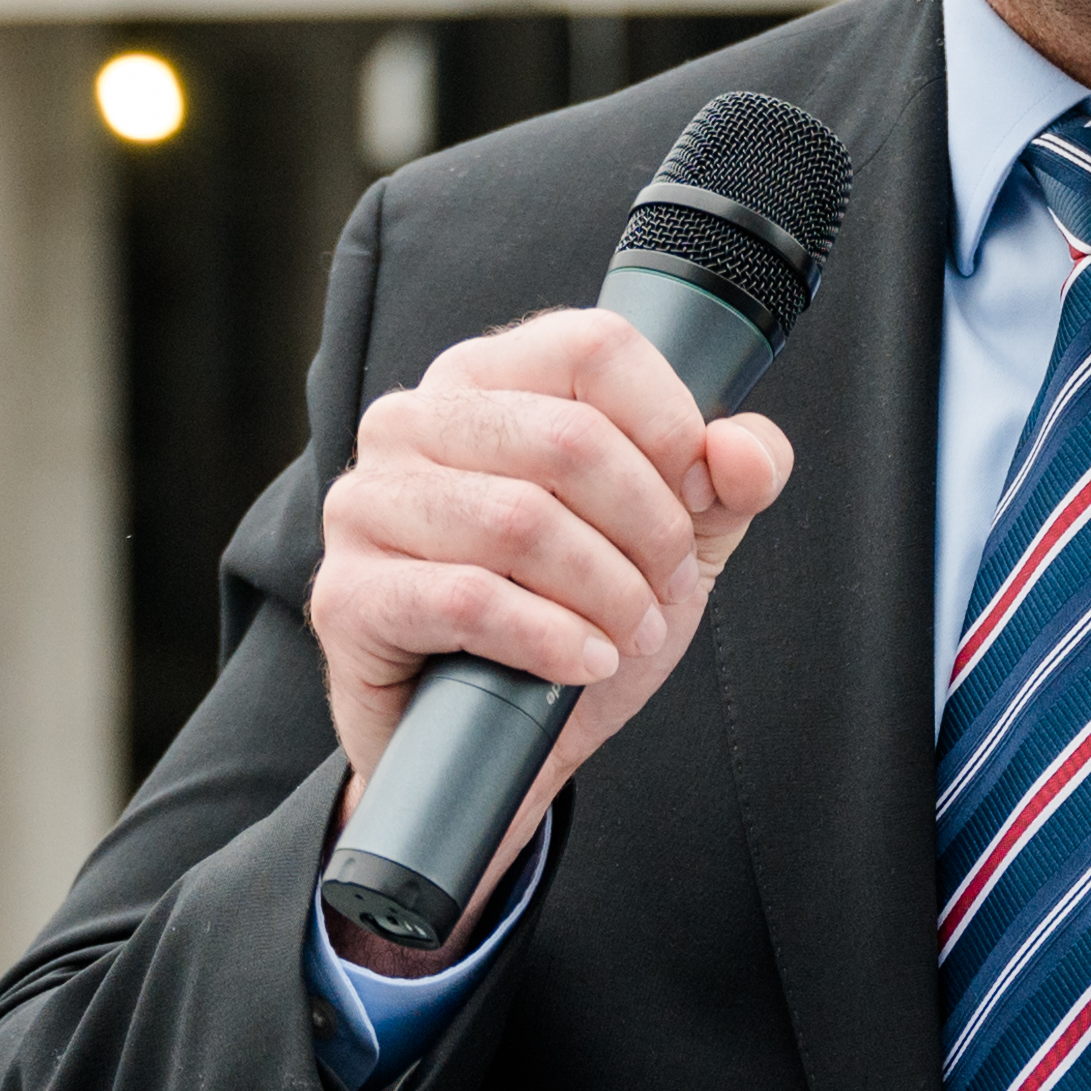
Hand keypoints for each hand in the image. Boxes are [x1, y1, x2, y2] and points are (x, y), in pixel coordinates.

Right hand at [309, 310, 791, 936]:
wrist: (495, 744)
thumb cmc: (574, 613)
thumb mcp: (676, 539)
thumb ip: (729, 480)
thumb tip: (743, 450)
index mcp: (490, 377)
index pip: (596, 347)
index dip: (671, 427)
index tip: (694, 498)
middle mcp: (414, 419)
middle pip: (569, 438)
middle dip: (649, 530)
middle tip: (664, 590)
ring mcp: (367, 504)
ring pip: (521, 521)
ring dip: (606, 592)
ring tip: (629, 635)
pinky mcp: (346, 594)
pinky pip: (467, 600)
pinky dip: (550, 638)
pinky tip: (584, 663)